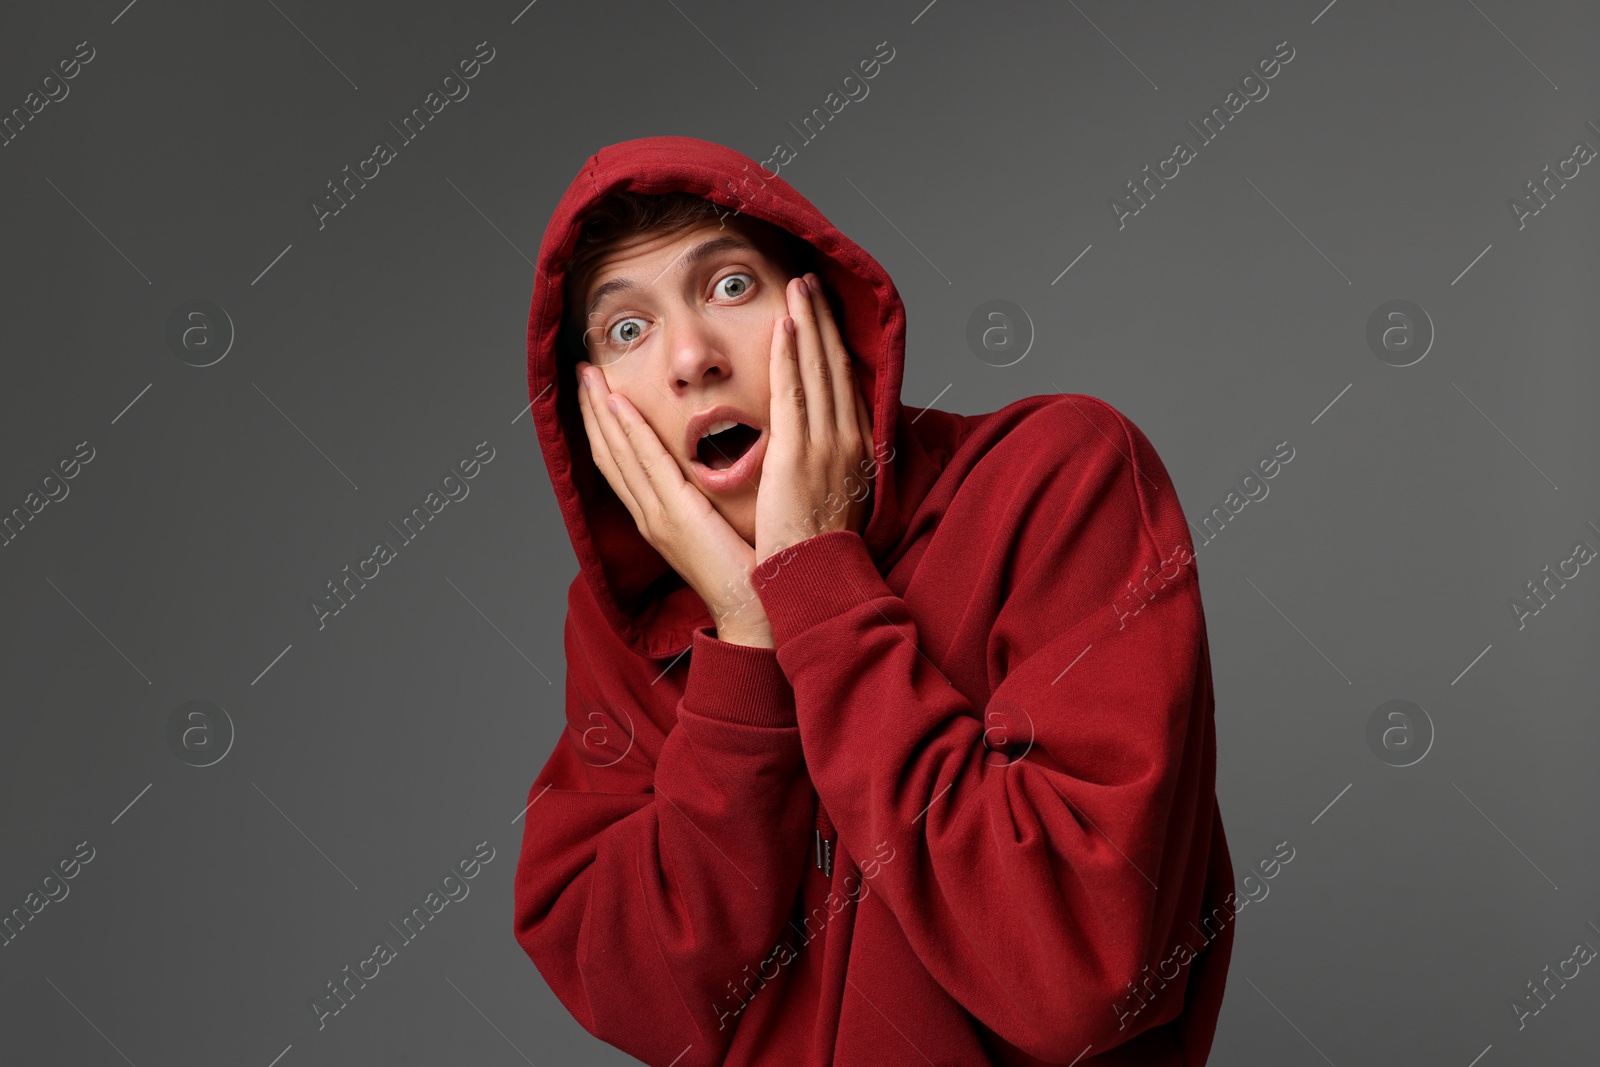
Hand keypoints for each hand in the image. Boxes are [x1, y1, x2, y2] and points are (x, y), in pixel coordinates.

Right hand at [574, 360, 773, 644]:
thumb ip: (712, 499)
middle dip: (592, 412)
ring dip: (600, 411)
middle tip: (581, 372)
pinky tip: (615, 403)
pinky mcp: (674, 515)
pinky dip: (627, 431)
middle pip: (609, 453)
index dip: (606, 426)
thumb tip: (722, 467)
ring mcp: (656, 515)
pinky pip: (645, 462)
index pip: (623, 463)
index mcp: (660, 517)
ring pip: (617, 453)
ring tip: (587, 376)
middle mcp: (649, 514)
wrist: (758, 611)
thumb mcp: (723, 527)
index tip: (598, 392)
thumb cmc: (751, 572)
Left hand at [754, 273, 874, 567]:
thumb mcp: (837, 492)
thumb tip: (822, 442)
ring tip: (799, 286)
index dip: (836, 343)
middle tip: (811, 281)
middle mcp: (847, 438)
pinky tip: (786, 325)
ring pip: (818, 369)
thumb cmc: (819, 543)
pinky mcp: (797, 452)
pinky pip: (793, 392)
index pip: (846, 382)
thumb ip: (831, 461)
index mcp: (857, 447)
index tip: (824, 312)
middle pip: (837, 365)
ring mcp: (825, 443)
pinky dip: (790, 355)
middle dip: (824, 319)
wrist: (816, 575)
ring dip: (808, 322)